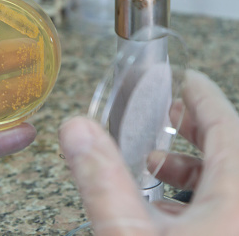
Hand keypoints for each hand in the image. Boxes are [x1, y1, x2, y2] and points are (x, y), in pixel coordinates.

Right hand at [59, 70, 238, 235]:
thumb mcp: (127, 233)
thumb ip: (101, 179)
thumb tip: (77, 129)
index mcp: (236, 200)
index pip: (228, 130)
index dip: (206, 99)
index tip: (191, 80)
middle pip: (231, 152)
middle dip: (196, 129)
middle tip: (170, 114)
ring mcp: (238, 227)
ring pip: (228, 182)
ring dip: (193, 166)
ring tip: (155, 162)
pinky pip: (224, 209)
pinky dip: (196, 197)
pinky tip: (162, 206)